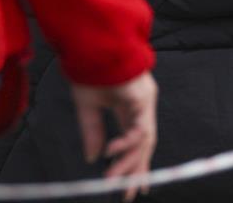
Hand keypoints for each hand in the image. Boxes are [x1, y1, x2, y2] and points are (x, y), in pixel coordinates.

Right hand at [70, 72, 158, 198]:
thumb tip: (94, 158)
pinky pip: (139, 128)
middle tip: (128, 194)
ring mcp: (145, 102)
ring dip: (129, 163)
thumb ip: (92, 132)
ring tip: (114, 181)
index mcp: (130, 108)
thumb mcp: (87, 106)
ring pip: (143, 141)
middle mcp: (142, 107)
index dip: (133, 163)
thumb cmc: (90, 69)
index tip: (130, 185)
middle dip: (137, 171)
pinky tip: (112, 152)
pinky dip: (127, 143)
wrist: (92, 44)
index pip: (136, 141)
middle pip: (144, 145)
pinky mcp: (143, 97)